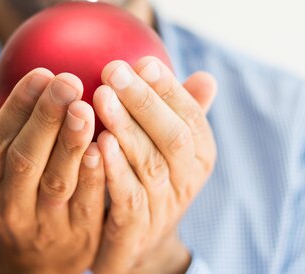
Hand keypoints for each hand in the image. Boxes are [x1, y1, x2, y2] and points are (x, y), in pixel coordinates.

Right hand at [0, 69, 105, 273]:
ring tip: (86, 107)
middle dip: (46, 118)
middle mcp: (10, 206)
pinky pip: (88, 203)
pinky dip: (96, 174)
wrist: (39, 259)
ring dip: (71, 143)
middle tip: (68, 81)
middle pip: (25, 160)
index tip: (41, 72)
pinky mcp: (80, 236)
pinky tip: (107, 142)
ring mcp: (46, 225)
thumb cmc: (19, 192)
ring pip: (57, 182)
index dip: (17, 107)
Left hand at [91, 57, 217, 273]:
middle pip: (172, 137)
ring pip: (149, 164)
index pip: (190, 116)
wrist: (137, 243)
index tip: (143, 61)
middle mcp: (186, 180)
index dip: (168, 88)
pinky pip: (128, 198)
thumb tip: (207, 77)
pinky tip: (97, 144)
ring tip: (101, 97)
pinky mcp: (137, 230)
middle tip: (114, 70)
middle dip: (144, 101)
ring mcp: (164, 207)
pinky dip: (115, 170)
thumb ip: (179, 112)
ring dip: (125, 128)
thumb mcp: (167, 147)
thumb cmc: (149, 179)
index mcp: (198, 154)